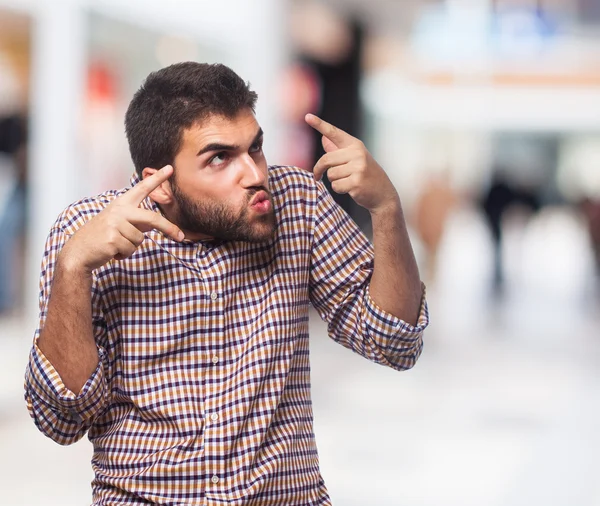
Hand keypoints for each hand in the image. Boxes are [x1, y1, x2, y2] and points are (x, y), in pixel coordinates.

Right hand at [60, 165, 183, 272]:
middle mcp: (119, 210)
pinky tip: (111, 251)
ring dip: (131, 247)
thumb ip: (137, 220)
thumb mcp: (119, 223)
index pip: (142, 188)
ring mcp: (115, 224)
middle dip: (169, 228)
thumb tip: (157, 223)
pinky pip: (131, 250)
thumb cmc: (101, 237)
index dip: (157, 178)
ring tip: (115, 244)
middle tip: (181, 237)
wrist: (78, 252)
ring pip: (140, 240)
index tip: (170, 168)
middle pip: (152, 218)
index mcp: (121, 204)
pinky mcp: (113, 238)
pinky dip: (124, 255)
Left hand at [305, 114, 398, 213]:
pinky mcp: (356, 182)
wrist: (383, 194)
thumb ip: (338, 150)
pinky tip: (350, 188)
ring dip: (334, 181)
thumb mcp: (354, 159)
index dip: (319, 124)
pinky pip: (335, 186)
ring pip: (330, 174)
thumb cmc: (366, 175)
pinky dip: (339, 189)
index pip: (334, 133)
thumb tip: (324, 139)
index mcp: (355, 145)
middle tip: (317, 176)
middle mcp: (357, 153)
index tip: (307, 117)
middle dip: (319, 169)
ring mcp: (358, 168)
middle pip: (326, 159)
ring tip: (347, 181)